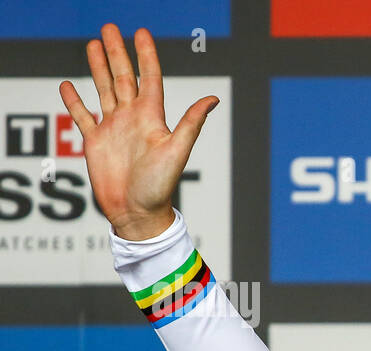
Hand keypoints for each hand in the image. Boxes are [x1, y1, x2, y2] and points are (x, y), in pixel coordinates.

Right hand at [58, 23, 218, 240]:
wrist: (138, 212)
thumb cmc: (160, 186)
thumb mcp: (177, 151)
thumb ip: (191, 123)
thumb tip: (213, 99)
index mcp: (152, 118)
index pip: (148, 78)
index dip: (145, 55)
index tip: (140, 32)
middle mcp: (132, 119)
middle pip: (123, 77)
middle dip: (116, 53)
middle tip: (108, 27)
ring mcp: (113, 129)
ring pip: (103, 90)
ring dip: (97, 68)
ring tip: (93, 45)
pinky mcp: (95, 142)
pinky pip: (82, 115)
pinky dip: (74, 101)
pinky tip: (67, 85)